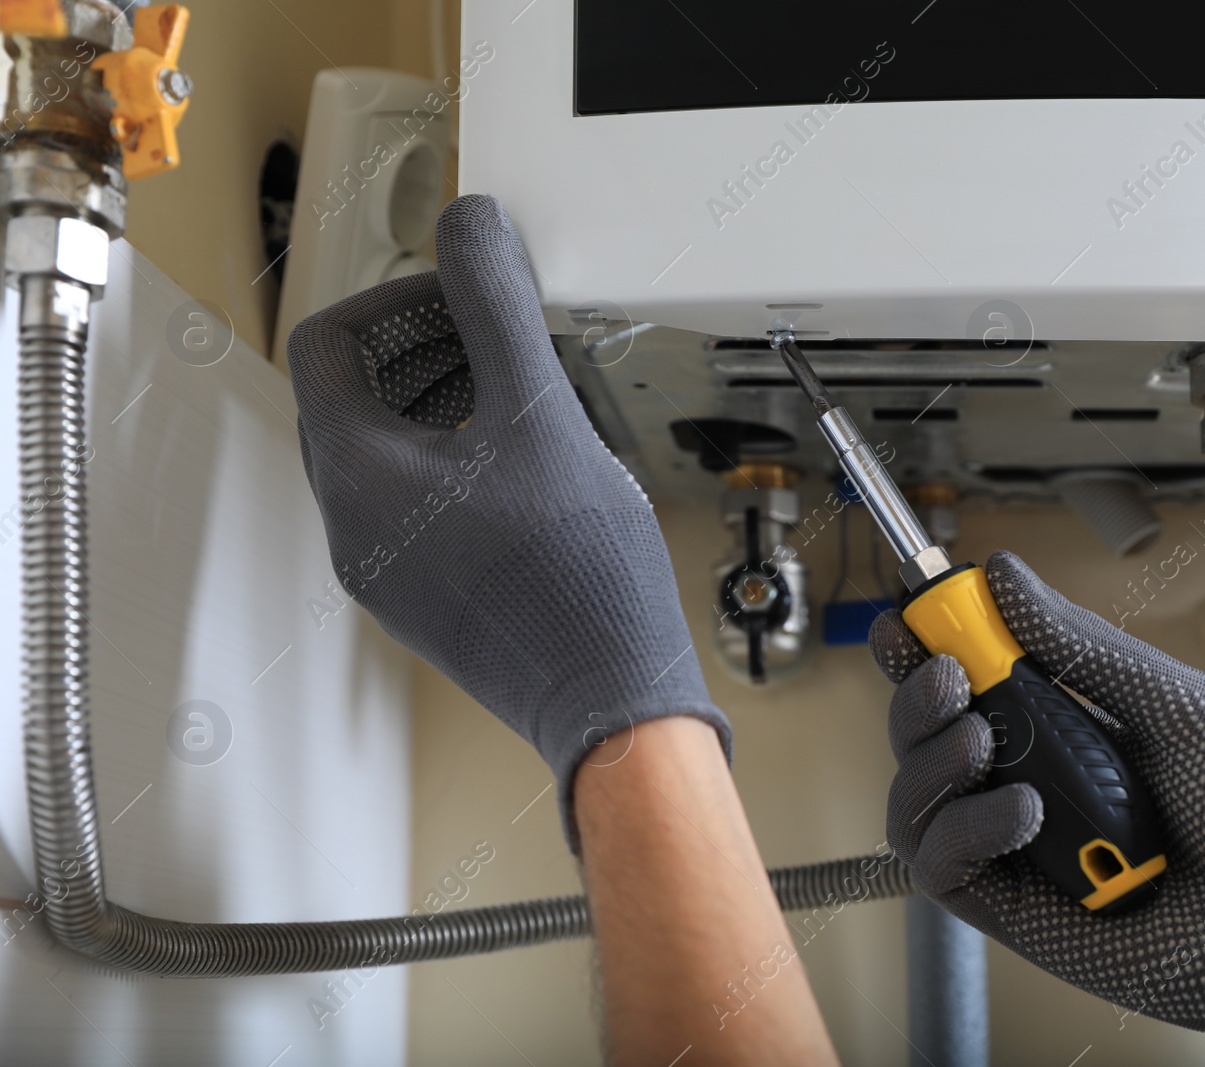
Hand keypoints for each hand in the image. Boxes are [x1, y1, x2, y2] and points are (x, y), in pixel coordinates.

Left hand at [288, 194, 729, 846]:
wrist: (613, 700)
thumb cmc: (576, 580)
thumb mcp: (540, 415)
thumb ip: (497, 309)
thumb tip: (472, 228)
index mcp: (356, 477)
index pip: (326, 345)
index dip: (392, 299)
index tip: (461, 296)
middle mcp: (354, 528)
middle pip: (353, 396)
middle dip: (423, 344)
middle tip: (495, 331)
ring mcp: (388, 571)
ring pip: (388, 450)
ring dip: (442, 397)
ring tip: (520, 388)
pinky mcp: (428, 598)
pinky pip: (418, 502)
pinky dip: (459, 457)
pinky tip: (532, 460)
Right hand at [870, 551, 1204, 1066]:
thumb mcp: (1172, 702)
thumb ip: (1079, 646)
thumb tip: (1003, 575)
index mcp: (1070, 727)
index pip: (972, 683)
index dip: (927, 649)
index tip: (905, 618)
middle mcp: (1035, 785)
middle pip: (927, 739)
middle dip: (918, 698)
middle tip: (950, 675)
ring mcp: (1023, 852)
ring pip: (917, 805)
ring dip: (930, 761)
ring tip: (981, 742)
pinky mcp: (1020, 914)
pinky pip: (943, 869)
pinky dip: (961, 829)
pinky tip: (1020, 811)